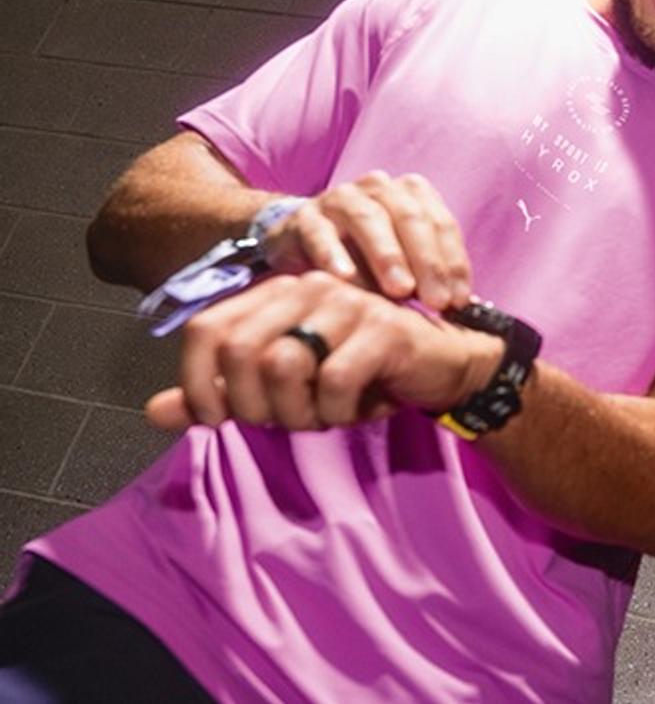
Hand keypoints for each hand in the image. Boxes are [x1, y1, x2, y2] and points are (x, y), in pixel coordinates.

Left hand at [145, 271, 503, 430]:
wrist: (441, 369)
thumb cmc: (361, 376)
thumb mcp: (285, 388)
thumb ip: (221, 395)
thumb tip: (154, 413)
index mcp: (277, 294)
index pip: (206, 329)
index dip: (198, 383)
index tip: (218, 421)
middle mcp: (306, 288)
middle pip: (238, 349)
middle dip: (250, 404)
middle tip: (278, 425)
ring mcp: (346, 304)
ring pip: (283, 364)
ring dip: (295, 412)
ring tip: (319, 418)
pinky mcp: (383, 329)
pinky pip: (334, 380)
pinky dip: (336, 410)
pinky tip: (352, 412)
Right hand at [265, 171, 471, 310]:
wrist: (302, 239)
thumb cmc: (365, 255)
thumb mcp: (403, 262)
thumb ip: (429, 277)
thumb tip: (460, 306)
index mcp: (412, 193)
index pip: (441, 224)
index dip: (453, 263)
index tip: (459, 300)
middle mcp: (380, 188)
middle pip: (410, 218)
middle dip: (427, 262)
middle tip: (435, 301)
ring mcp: (341, 198)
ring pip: (369, 220)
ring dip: (388, 256)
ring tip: (400, 290)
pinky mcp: (306, 217)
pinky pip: (321, 233)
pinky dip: (334, 254)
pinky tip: (345, 278)